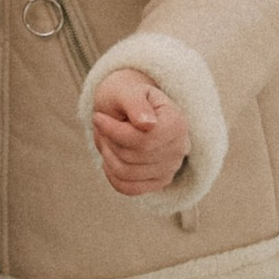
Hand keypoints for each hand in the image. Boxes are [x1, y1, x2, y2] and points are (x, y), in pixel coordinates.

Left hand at [92, 69, 191, 197]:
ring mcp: (171, 167)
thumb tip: (147, 125)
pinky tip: (110, 156)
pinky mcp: (160, 181)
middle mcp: (180, 147)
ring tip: (107, 138)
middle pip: (132, 156)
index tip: (98, 117)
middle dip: (109, 140)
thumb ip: (136, 104)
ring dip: (108, 154)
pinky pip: (129, 188)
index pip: (143, 140)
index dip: (114, 131)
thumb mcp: (126, 90)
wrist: (129, 105)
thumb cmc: (126, 94)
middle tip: (103, 125)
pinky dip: (111, 174)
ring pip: (127, 172)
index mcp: (177, 122)